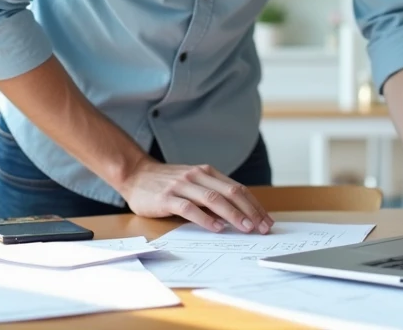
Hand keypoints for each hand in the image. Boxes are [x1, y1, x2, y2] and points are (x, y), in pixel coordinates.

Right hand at [119, 158, 273, 233]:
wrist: (136, 174)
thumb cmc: (167, 183)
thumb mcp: (193, 183)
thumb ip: (212, 193)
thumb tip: (238, 214)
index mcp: (207, 173)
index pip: (238, 189)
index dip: (254, 205)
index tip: (267, 220)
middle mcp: (198, 176)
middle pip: (231, 193)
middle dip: (250, 211)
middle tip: (263, 227)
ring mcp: (182, 186)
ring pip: (213, 199)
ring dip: (233, 215)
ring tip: (246, 228)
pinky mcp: (167, 198)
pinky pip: (190, 208)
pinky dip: (205, 218)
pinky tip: (216, 228)